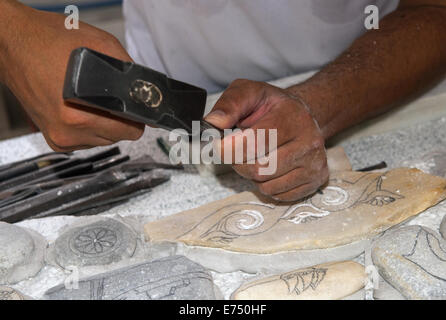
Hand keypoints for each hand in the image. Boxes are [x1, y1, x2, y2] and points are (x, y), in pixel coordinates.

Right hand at [1, 5, 143, 150]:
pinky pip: (87, 140)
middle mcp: (68, 131)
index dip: (137, 118)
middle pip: (119, 137)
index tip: (137, 109)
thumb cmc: (50, 40)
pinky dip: (90, 127)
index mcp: (81, 114)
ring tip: (92, 100)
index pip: (131, 131)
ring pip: (104, 140)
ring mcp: (59, 137)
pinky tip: (82, 107)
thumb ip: (131, 73)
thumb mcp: (102, 45)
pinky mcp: (54, 139)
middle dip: (121, 119)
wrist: (15, 43)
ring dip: (105, 124)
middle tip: (110, 98)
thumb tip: (148, 93)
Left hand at [205, 79, 328, 201]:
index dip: (229, 149)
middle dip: (239, 163)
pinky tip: (270, 167)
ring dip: (252, 175)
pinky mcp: (316, 180)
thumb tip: (213, 123)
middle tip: (237, 151)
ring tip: (257, 156)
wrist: (300, 115)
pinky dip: (267, 185)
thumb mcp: (248, 92)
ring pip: (267, 185)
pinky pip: (278, 195)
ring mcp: (315, 163)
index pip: (255, 143)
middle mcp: (309, 141)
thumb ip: (229, 105)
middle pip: (260, 169)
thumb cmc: (272, 106)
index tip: (217, 146)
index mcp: (292, 116)